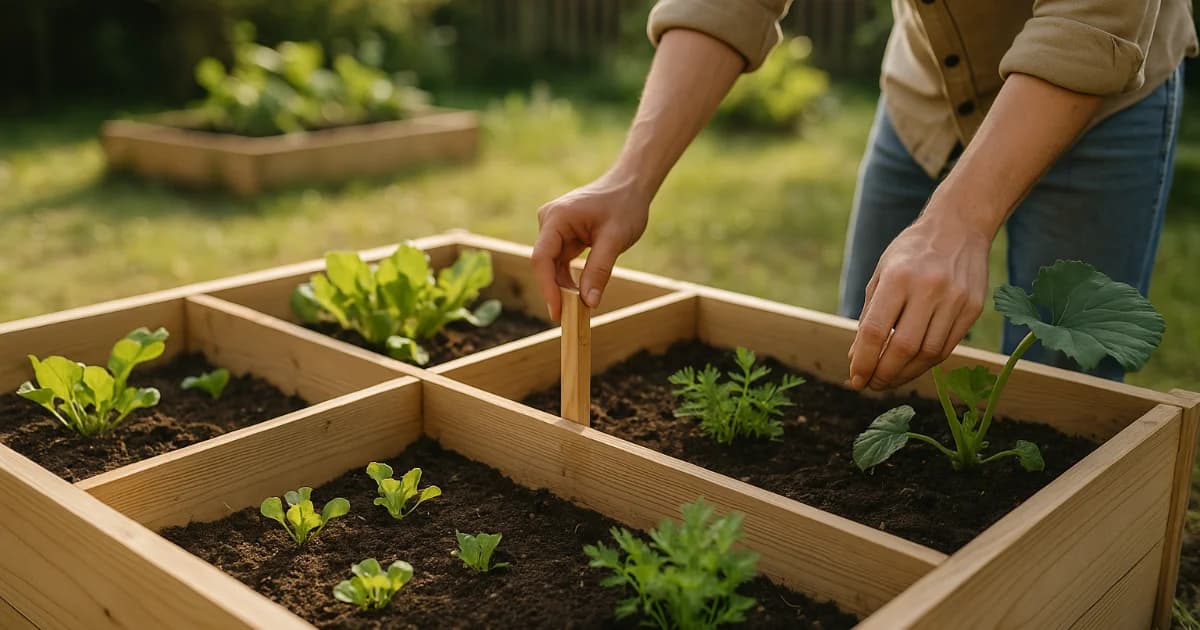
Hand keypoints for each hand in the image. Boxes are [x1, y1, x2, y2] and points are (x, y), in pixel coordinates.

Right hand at [532, 173, 649, 320]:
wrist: (630, 185)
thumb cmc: (624, 206)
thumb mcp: (615, 239)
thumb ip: (599, 270)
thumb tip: (588, 303)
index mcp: (556, 218)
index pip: (542, 258)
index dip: (547, 287)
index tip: (558, 311)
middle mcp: (549, 221)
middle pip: (544, 264)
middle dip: (556, 291)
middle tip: (569, 318)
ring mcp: (554, 228)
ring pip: (552, 265)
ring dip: (563, 287)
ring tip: (578, 310)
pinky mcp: (563, 234)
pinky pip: (561, 262)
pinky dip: (569, 278)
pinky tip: (579, 294)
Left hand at [847, 210, 991, 390]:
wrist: (959, 226)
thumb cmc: (911, 252)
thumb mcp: (882, 274)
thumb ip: (869, 316)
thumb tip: (857, 357)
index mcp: (898, 277)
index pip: (876, 330)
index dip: (864, 360)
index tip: (855, 379)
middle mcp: (929, 288)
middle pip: (903, 347)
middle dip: (884, 374)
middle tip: (871, 385)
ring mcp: (955, 299)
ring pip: (928, 353)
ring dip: (906, 373)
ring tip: (889, 379)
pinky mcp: (973, 308)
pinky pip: (948, 346)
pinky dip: (926, 362)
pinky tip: (912, 365)